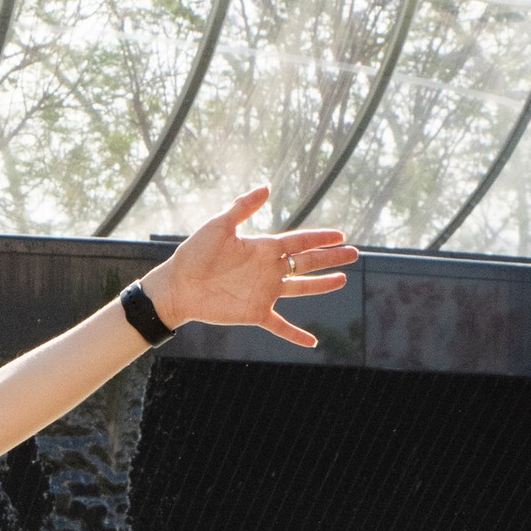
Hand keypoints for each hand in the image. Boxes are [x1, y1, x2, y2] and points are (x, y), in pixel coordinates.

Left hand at [144, 189, 354, 348]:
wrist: (177, 286)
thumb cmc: (194, 254)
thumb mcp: (219, 226)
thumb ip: (243, 207)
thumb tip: (268, 188)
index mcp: (263, 248)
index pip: (299, 241)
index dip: (320, 238)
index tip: (340, 235)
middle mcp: (268, 269)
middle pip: (307, 262)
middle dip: (330, 259)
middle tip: (354, 254)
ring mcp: (264, 291)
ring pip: (301, 288)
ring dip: (322, 285)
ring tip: (343, 280)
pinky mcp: (255, 313)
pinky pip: (280, 326)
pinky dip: (296, 334)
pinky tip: (312, 342)